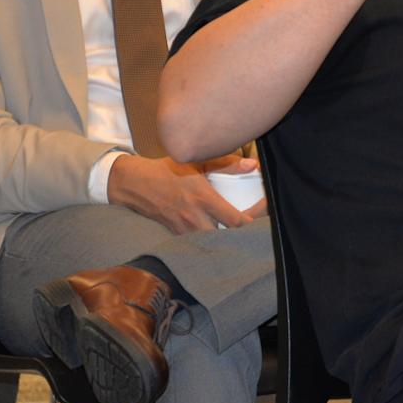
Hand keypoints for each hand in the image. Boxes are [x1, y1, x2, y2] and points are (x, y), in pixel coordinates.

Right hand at [108, 154, 261, 232]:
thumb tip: (253, 166)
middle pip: (228, 238)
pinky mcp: (176, 234)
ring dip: (229, 237)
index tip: (268, 212)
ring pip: (214, 242)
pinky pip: (199, 241)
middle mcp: (194, 218)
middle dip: (244, 234)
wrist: (135, 183)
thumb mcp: (197, 161)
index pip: (236, 221)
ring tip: (244, 230)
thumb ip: (227, 163)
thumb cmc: (167, 169)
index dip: (256, 220)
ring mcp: (184, 229)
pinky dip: (212, 238)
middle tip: (259, 225)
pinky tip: (221, 233)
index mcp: (203, 199)